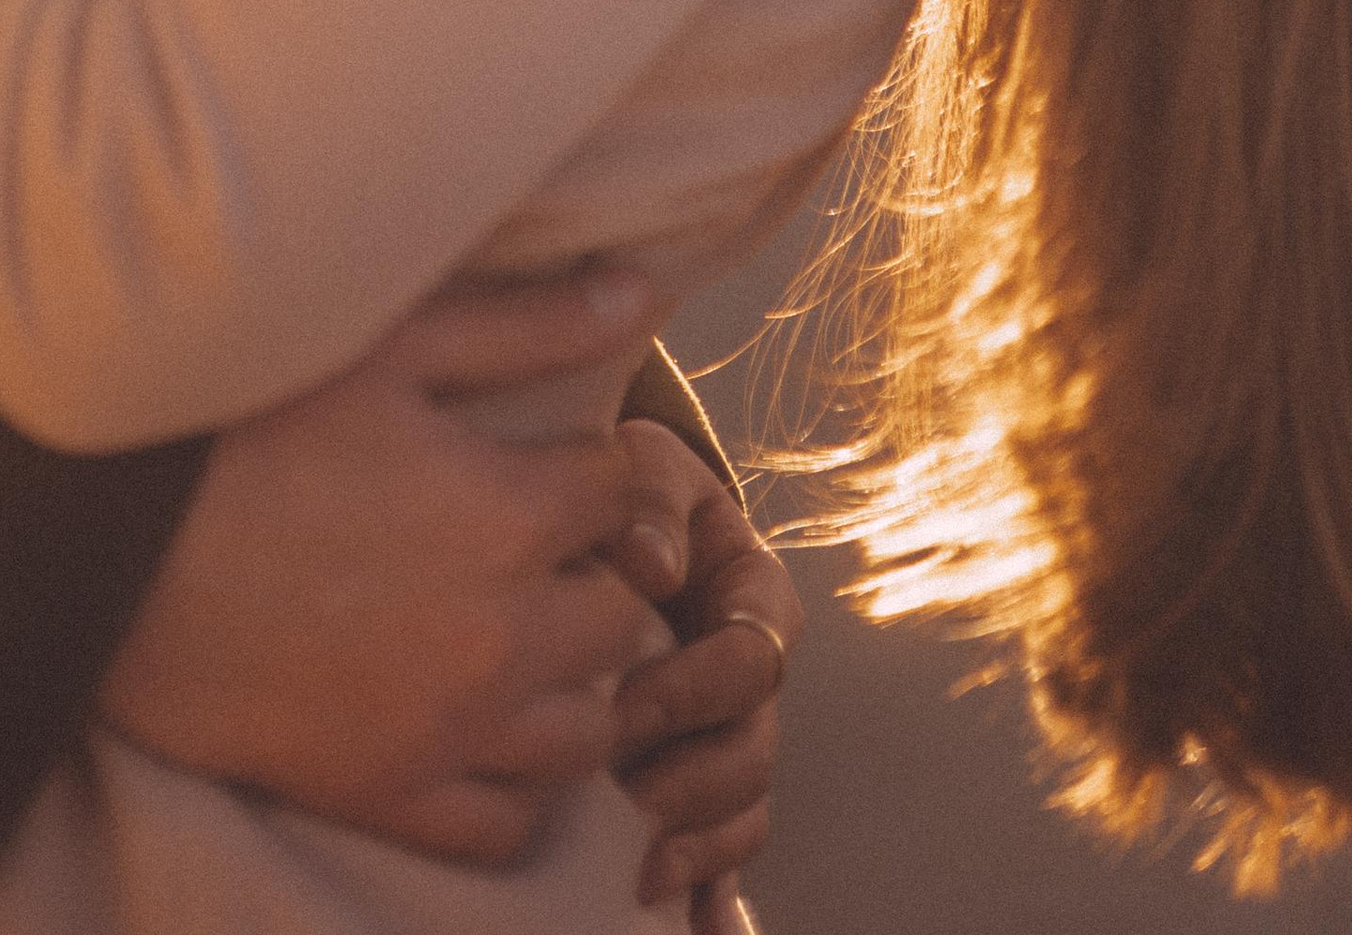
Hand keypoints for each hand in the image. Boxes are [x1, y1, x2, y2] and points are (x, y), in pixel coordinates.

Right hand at [98, 265, 680, 865]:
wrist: (112, 553)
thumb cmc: (245, 424)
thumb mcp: (389, 344)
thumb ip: (527, 323)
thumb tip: (643, 294)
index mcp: (506, 512)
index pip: (623, 492)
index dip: (597, 468)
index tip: (556, 461)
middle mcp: (501, 634)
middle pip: (622, 615)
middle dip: (596, 573)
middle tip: (538, 545)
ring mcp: (449, 730)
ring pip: (589, 733)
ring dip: (571, 680)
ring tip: (517, 631)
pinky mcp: (390, 796)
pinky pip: (510, 827)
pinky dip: (516, 783)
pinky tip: (479, 722)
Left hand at [606, 433, 800, 917]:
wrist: (593, 514)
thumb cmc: (618, 484)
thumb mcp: (633, 462)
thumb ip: (646, 497)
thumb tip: (649, 565)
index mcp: (755, 592)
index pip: (758, 653)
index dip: (697, 684)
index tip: (623, 695)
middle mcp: (755, 672)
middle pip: (756, 747)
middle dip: (693, 777)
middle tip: (622, 791)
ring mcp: (732, 733)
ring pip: (746, 809)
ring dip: (697, 841)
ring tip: (635, 864)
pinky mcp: (699, 783)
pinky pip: (726, 856)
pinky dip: (710, 896)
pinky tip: (688, 928)